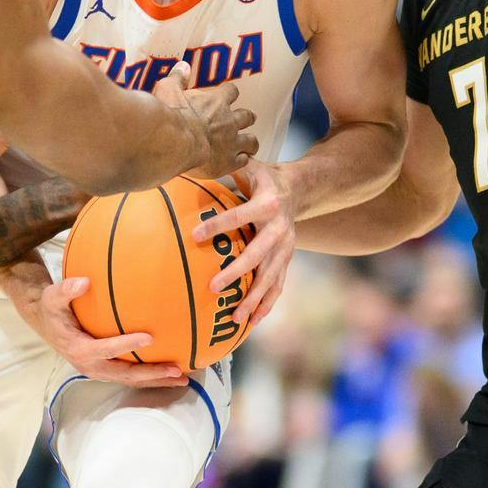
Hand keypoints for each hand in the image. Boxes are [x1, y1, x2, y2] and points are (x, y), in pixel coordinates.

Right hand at [32, 277, 186, 386]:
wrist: (46, 323)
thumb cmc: (52, 308)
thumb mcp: (53, 296)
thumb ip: (67, 289)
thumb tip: (85, 281)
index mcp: (79, 349)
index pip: (106, 349)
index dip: (127, 345)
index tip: (150, 337)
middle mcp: (90, 365)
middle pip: (124, 375)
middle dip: (151, 375)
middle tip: (176, 371)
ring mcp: (98, 370)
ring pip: (129, 380)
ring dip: (155, 381)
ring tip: (182, 379)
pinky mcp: (105, 369)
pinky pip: (128, 376)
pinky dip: (149, 376)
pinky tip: (169, 373)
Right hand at [177, 79, 257, 179]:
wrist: (175, 142)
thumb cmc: (172, 116)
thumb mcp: (169, 90)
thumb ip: (178, 78)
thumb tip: (182, 67)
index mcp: (216, 102)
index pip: (231, 92)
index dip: (231, 94)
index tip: (228, 95)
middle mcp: (229, 120)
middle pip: (247, 116)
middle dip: (247, 118)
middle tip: (245, 120)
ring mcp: (231, 142)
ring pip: (251, 141)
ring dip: (250, 142)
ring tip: (248, 144)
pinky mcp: (229, 162)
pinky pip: (243, 161)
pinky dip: (241, 160)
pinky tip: (237, 162)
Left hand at [191, 157, 293, 329]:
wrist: (300, 188)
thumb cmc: (262, 177)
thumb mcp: (248, 166)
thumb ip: (224, 166)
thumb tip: (188, 165)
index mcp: (267, 202)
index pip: (240, 215)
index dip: (218, 224)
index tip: (194, 236)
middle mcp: (280, 227)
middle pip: (259, 253)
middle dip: (237, 272)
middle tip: (213, 287)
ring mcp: (287, 247)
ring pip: (271, 276)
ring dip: (253, 298)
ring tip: (235, 318)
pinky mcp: (288, 259)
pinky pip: (278, 285)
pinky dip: (267, 304)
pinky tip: (252, 322)